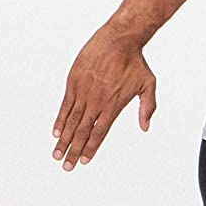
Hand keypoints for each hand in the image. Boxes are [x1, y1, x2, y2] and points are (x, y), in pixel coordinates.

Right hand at [51, 22, 157, 170]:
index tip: (84, 161)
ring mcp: (84, 92)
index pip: (100, 133)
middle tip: (67, 166)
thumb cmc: (135, 62)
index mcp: (113, 105)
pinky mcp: (74, 82)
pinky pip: (65, 105)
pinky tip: (56, 133)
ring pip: (71, 121)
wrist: (119, 39)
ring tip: (57, 154)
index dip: (91, 148)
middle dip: (74, 151)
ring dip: (64, 140)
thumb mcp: (148, 84)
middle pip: (83, 132)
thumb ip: (147, 107)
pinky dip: (60, 120)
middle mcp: (97, 102)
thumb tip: (145, 127)